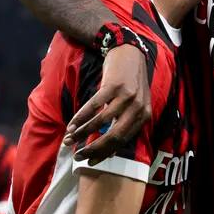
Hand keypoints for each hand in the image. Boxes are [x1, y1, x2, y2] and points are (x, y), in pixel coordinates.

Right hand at [63, 44, 150, 162]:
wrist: (129, 52)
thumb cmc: (129, 81)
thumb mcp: (134, 103)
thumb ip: (125, 123)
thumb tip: (108, 150)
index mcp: (144, 115)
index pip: (123, 141)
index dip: (105, 153)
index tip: (90, 162)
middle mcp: (138, 107)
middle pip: (114, 136)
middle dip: (94, 149)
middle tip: (78, 156)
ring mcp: (127, 96)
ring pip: (101, 122)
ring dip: (82, 132)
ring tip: (69, 139)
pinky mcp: (114, 85)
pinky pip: (94, 106)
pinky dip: (81, 117)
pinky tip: (72, 124)